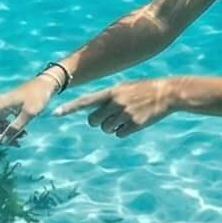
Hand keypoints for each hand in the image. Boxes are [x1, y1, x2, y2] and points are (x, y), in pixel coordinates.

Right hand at [0, 74, 61, 144]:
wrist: (47, 84)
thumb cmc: (39, 96)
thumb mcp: (29, 113)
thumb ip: (16, 127)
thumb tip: (4, 140)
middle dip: (0, 138)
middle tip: (17, 143)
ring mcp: (3, 108)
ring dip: (7, 136)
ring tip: (22, 139)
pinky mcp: (9, 110)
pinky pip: (4, 125)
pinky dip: (11, 131)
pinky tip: (22, 135)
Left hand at [56, 79, 177, 137]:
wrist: (166, 93)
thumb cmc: (142, 90)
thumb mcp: (123, 88)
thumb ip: (108, 98)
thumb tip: (92, 113)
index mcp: (111, 91)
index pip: (85, 101)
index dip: (70, 108)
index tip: (55, 113)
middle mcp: (116, 102)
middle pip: (93, 121)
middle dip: (98, 122)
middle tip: (109, 116)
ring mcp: (125, 114)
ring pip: (106, 129)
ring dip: (112, 127)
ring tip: (126, 116)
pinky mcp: (134, 125)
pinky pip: (119, 134)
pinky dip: (123, 131)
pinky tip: (133, 122)